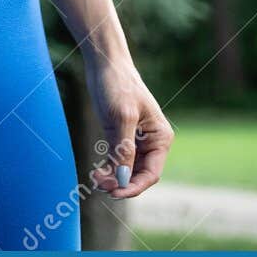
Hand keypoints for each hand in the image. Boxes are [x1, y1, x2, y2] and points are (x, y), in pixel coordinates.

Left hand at [84, 53, 172, 197]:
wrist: (105, 62)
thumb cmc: (116, 85)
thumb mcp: (121, 117)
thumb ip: (123, 148)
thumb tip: (122, 178)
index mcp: (161, 138)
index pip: (151, 173)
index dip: (133, 187)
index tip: (114, 193)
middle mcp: (152, 141)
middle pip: (139, 174)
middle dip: (121, 183)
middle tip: (98, 185)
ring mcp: (137, 140)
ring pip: (127, 169)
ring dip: (113, 178)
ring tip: (95, 179)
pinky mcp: (121, 135)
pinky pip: (118, 159)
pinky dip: (109, 168)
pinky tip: (97, 172)